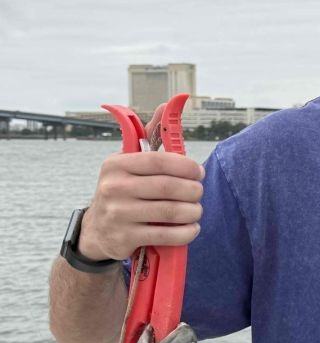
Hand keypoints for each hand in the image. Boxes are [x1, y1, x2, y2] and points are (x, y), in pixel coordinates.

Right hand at [78, 104, 204, 260]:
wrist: (98, 230)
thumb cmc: (123, 190)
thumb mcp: (130, 161)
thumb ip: (150, 135)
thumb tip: (166, 104)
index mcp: (117, 164)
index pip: (160, 161)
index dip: (186, 166)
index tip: (198, 172)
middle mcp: (114, 188)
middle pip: (169, 188)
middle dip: (193, 191)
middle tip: (199, 193)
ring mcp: (118, 214)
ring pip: (171, 212)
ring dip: (193, 212)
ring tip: (196, 210)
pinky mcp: (125, 238)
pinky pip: (167, 235)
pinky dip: (186, 231)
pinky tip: (191, 227)